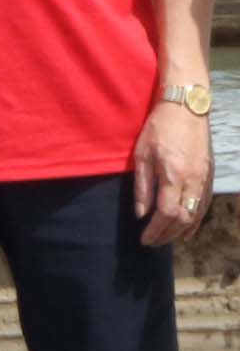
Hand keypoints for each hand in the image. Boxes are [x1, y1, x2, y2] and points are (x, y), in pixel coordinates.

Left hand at [135, 95, 214, 247]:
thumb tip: (141, 214)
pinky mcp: (210, 175)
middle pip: (184, 219)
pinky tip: (187, 229)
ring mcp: (205, 179)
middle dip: (167, 235)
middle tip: (152, 242)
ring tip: (166, 239)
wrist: (186, 108)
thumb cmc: (159, 128)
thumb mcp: (142, 156)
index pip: (167, 214)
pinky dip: (195, 220)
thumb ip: (142, 187)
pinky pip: (204, 205)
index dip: (155, 231)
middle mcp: (194, 180)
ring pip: (197, 214)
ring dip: (181, 231)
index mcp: (174, 175)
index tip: (144, 239)